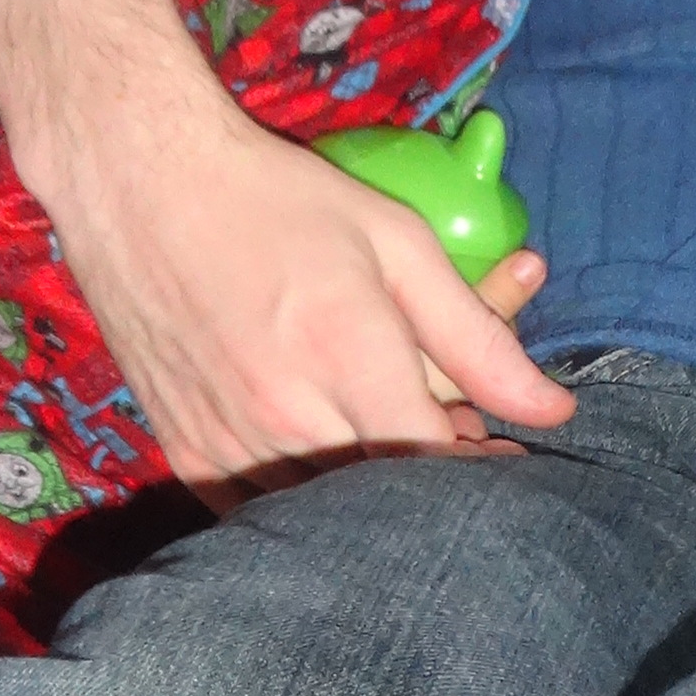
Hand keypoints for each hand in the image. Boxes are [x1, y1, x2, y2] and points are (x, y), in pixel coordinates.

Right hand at [34, 85, 576, 492]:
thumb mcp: (397, 244)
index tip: (499, 448)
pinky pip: (262, 509)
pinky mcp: (185, 452)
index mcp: (348, 354)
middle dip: (428, 474)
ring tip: (374, 427)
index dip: (482, 466)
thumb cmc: (278, 200)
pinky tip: (316, 445)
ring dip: (364, 492)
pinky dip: (301, 497)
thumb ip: (478, 334)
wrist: (138, 181)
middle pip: (386, 497)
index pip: (442, 460)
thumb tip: (557, 409)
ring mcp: (228, 440)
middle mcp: (286, 412)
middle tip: (442, 430)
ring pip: (324, 514)